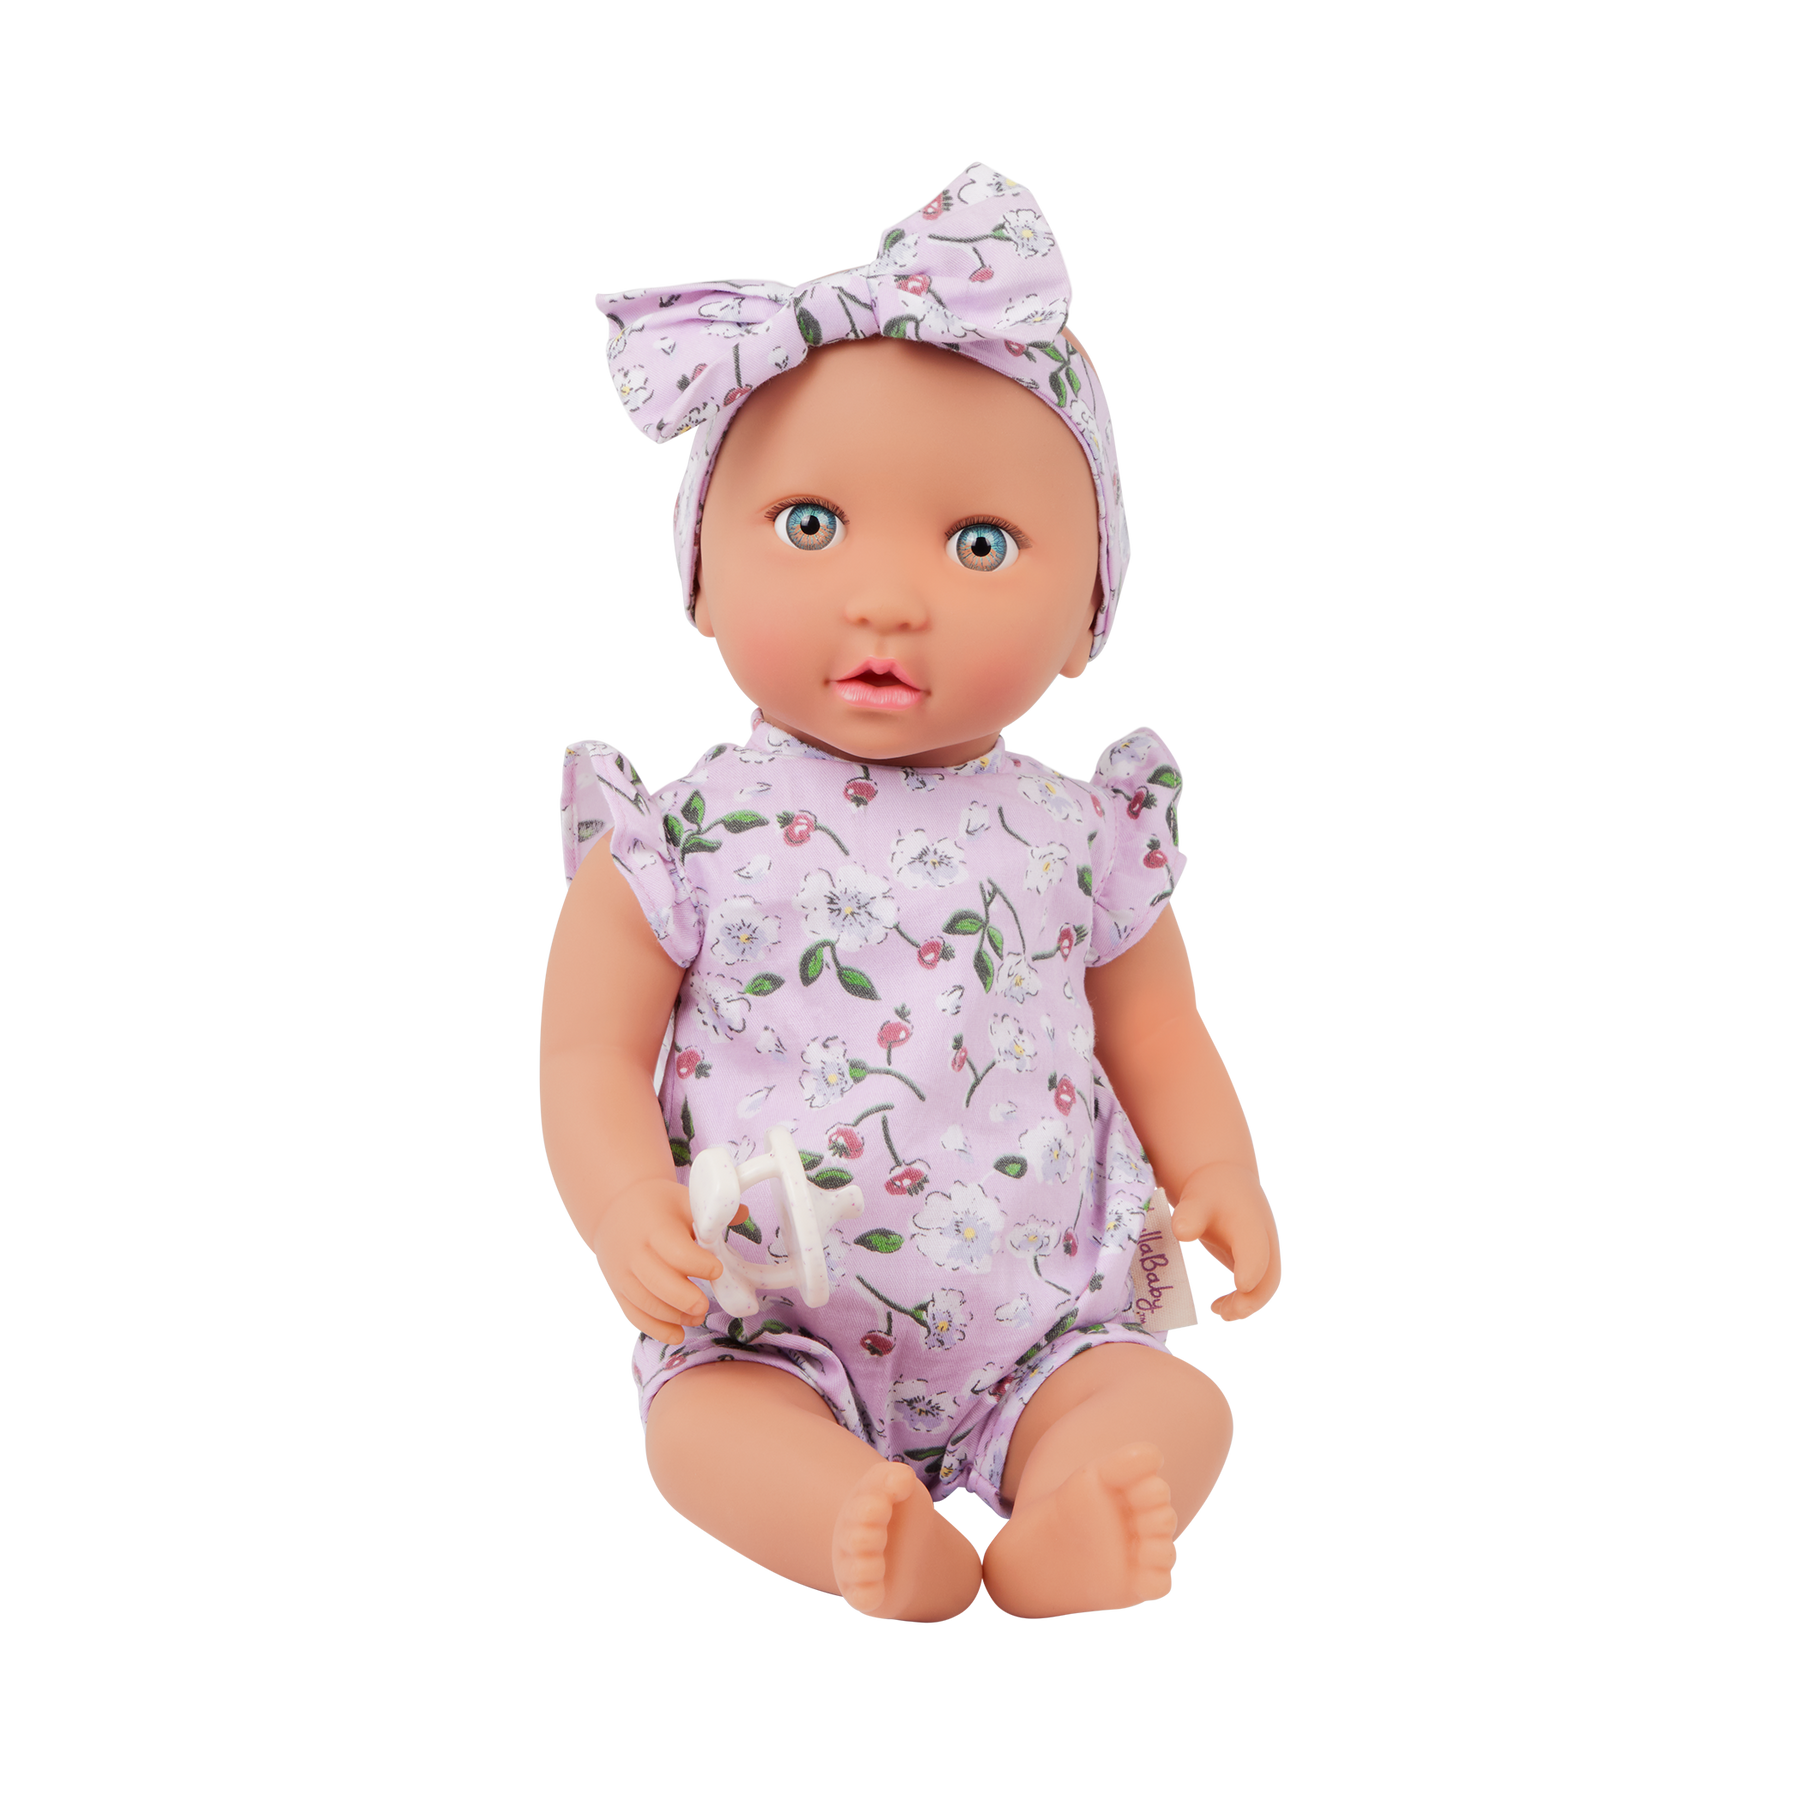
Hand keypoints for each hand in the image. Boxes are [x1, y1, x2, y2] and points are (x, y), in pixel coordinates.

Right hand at [592, 1178, 747, 1345]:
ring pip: (646, 1303)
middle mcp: (634, 1252)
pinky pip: (633, 1315)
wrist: (615, 1208)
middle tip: (704, 1306)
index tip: (717, 1270)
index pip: (676, 1251)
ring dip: (674, 1316)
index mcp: (654, 1227)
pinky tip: (678, 1333)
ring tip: (697, 1316)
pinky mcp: (617, 1289)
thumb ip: (712, 1212)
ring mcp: (621, 1273)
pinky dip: (656, 1329)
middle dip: (685, 1299)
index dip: (699, 1265)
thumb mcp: (683, 1200)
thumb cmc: (657, 1206)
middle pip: (658, 1283)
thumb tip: (745, 1214)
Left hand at [1170, 1163, 1282, 1322]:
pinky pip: (1259, 1289)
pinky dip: (1243, 1302)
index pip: (1257, 1251)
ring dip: (1246, 1306)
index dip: (1252, 1269)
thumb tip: (1182, 1233)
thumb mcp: (1197, 1199)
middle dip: (1251, 1301)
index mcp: (1251, 1224)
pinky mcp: (1259, 1264)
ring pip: (1267, 1288)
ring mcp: (1267, 1254)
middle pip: (1270, 1278)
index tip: (1239, 1284)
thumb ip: (1190, 1215)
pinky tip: (1218, 1307)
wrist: (1225, 1183)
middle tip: (1219, 1311)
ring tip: (1217, 1311)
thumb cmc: (1209, 1193)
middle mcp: (1266, 1241)